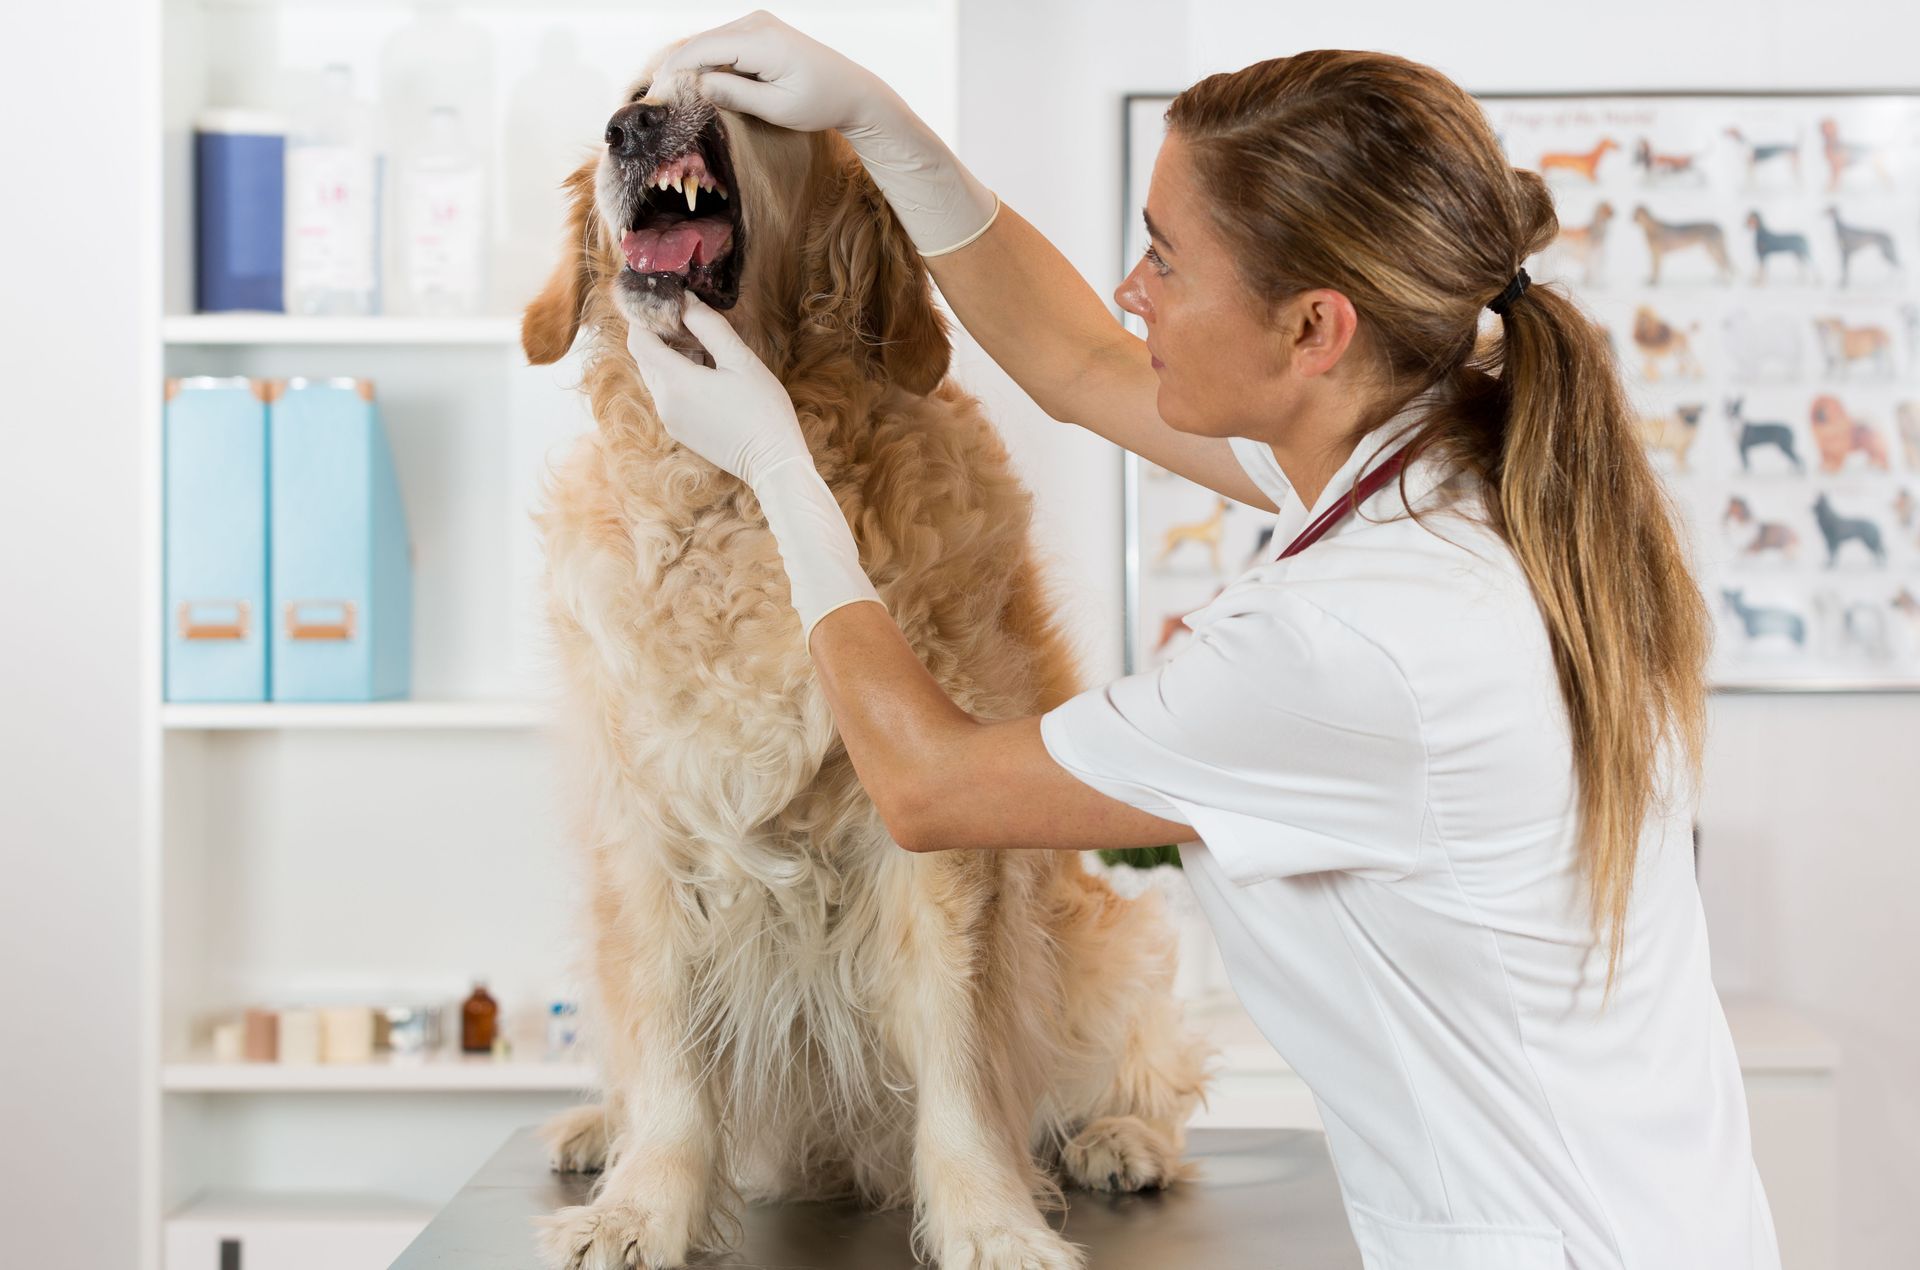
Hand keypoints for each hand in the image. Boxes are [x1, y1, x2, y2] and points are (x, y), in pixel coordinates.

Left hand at [626, 292, 884, 643]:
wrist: (773, 462)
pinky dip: (677, 376)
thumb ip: (709, 328)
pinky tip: (707, 373)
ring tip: (703, 346)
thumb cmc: (763, 410)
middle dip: (659, 333)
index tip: (661, 301)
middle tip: (688, 318)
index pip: (638, 340)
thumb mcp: (741, 361)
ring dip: (670, 355)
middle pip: (645, 357)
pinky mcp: (680, 430)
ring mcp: (670, 419)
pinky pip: (667, 394)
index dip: (643, 317)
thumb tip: (685, 302)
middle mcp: (665, 402)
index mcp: (676, 382)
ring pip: (655, 375)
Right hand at [656, 9, 892, 140]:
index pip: (703, 49)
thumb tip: (699, 85)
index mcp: (762, 41)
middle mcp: (756, 23)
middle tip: (657, 98)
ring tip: (671, 94)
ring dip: (690, 65)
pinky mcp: (756, 30)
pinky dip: (706, 61)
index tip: (657, 95)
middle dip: (677, 68)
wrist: (850, 90)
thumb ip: (737, 95)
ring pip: (709, 42)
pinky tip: (695, 83)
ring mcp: (756, 23)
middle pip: (701, 42)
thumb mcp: (777, 108)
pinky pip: (722, 44)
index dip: (675, 71)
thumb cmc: (819, 103)